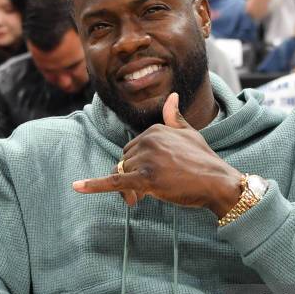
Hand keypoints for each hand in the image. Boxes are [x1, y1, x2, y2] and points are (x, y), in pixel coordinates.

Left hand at [73, 93, 242, 217]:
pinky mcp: (146, 178)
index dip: (139, 165)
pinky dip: (94, 185)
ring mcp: (146, 159)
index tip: (154, 177)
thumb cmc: (205, 161)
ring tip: (146, 197)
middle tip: (147, 191)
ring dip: (130, 189)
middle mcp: (148, 140)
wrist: (217, 182)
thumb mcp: (190, 134)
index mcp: (155, 129)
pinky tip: (77, 187)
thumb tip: (172, 96)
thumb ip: (175, 118)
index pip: (132, 148)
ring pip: (122, 175)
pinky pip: (114, 182)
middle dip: (132, 178)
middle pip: (124, 162)